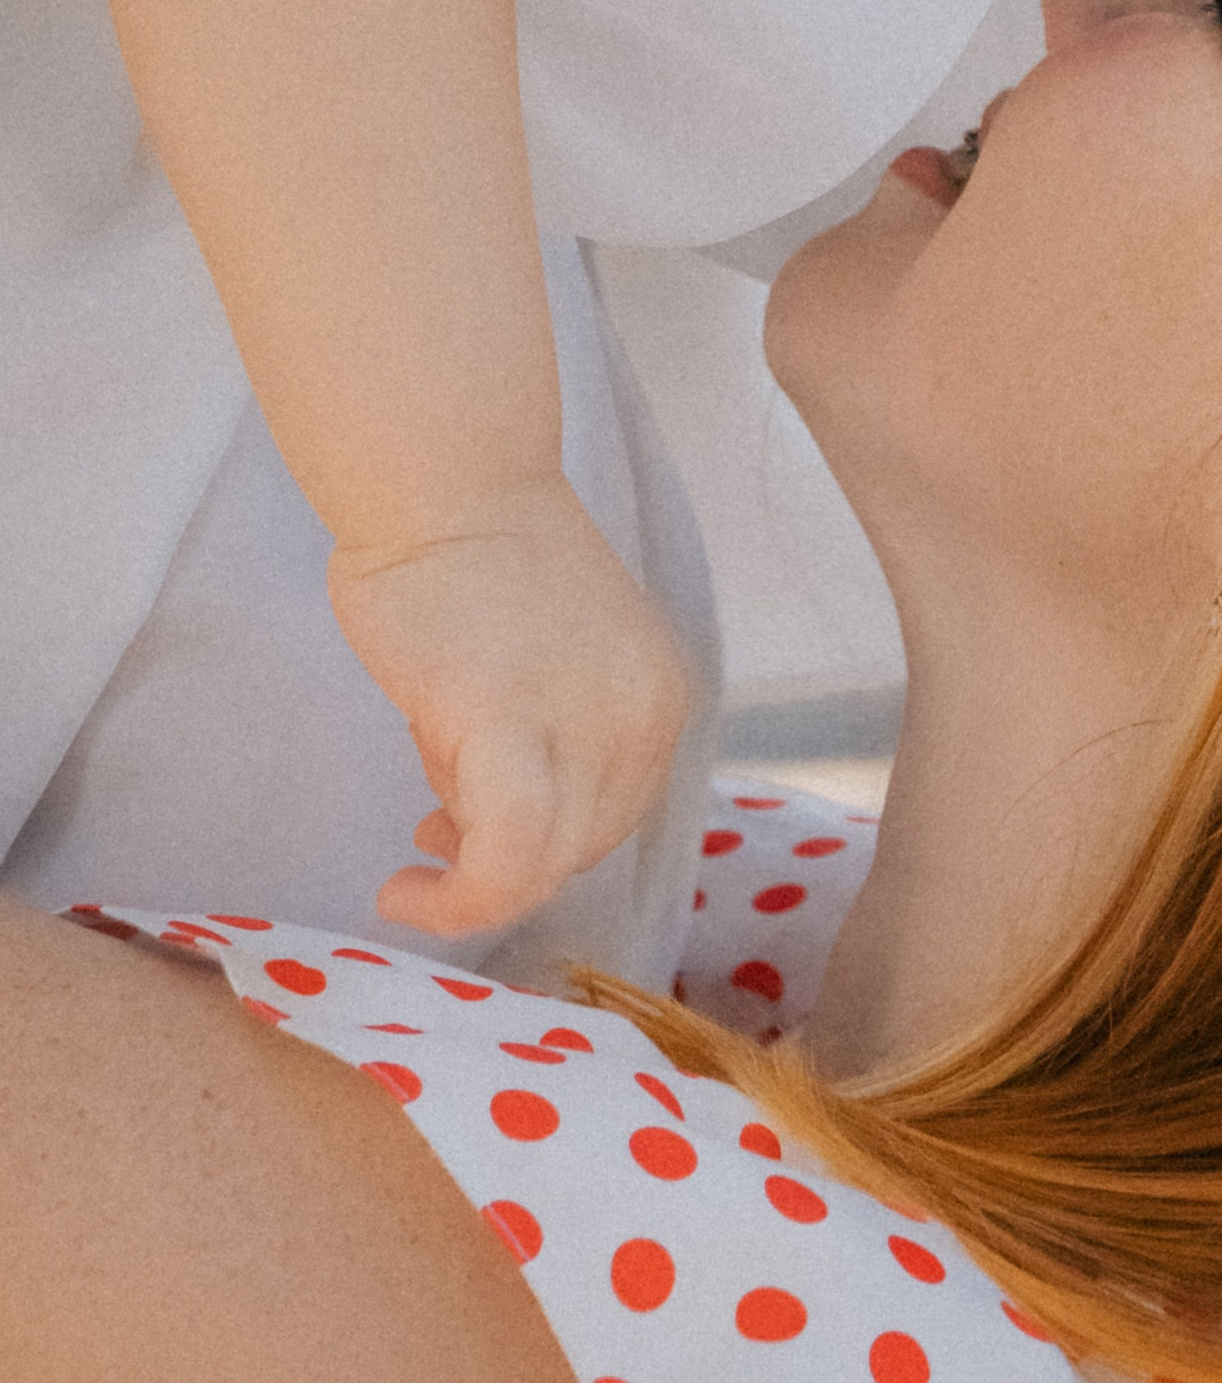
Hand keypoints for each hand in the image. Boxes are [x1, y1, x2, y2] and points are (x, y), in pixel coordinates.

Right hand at [328, 477, 695, 939]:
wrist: (447, 484)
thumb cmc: (474, 561)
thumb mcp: (545, 671)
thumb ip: (541, 745)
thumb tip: (482, 832)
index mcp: (660, 697)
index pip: (615, 814)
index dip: (546, 845)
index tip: (473, 836)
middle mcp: (644, 717)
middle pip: (584, 844)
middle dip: (510, 862)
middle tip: (432, 841)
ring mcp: (588, 723)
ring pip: (547, 865)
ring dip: (476, 888)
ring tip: (415, 868)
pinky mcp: (511, 725)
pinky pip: (505, 855)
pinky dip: (460, 897)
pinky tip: (401, 891)